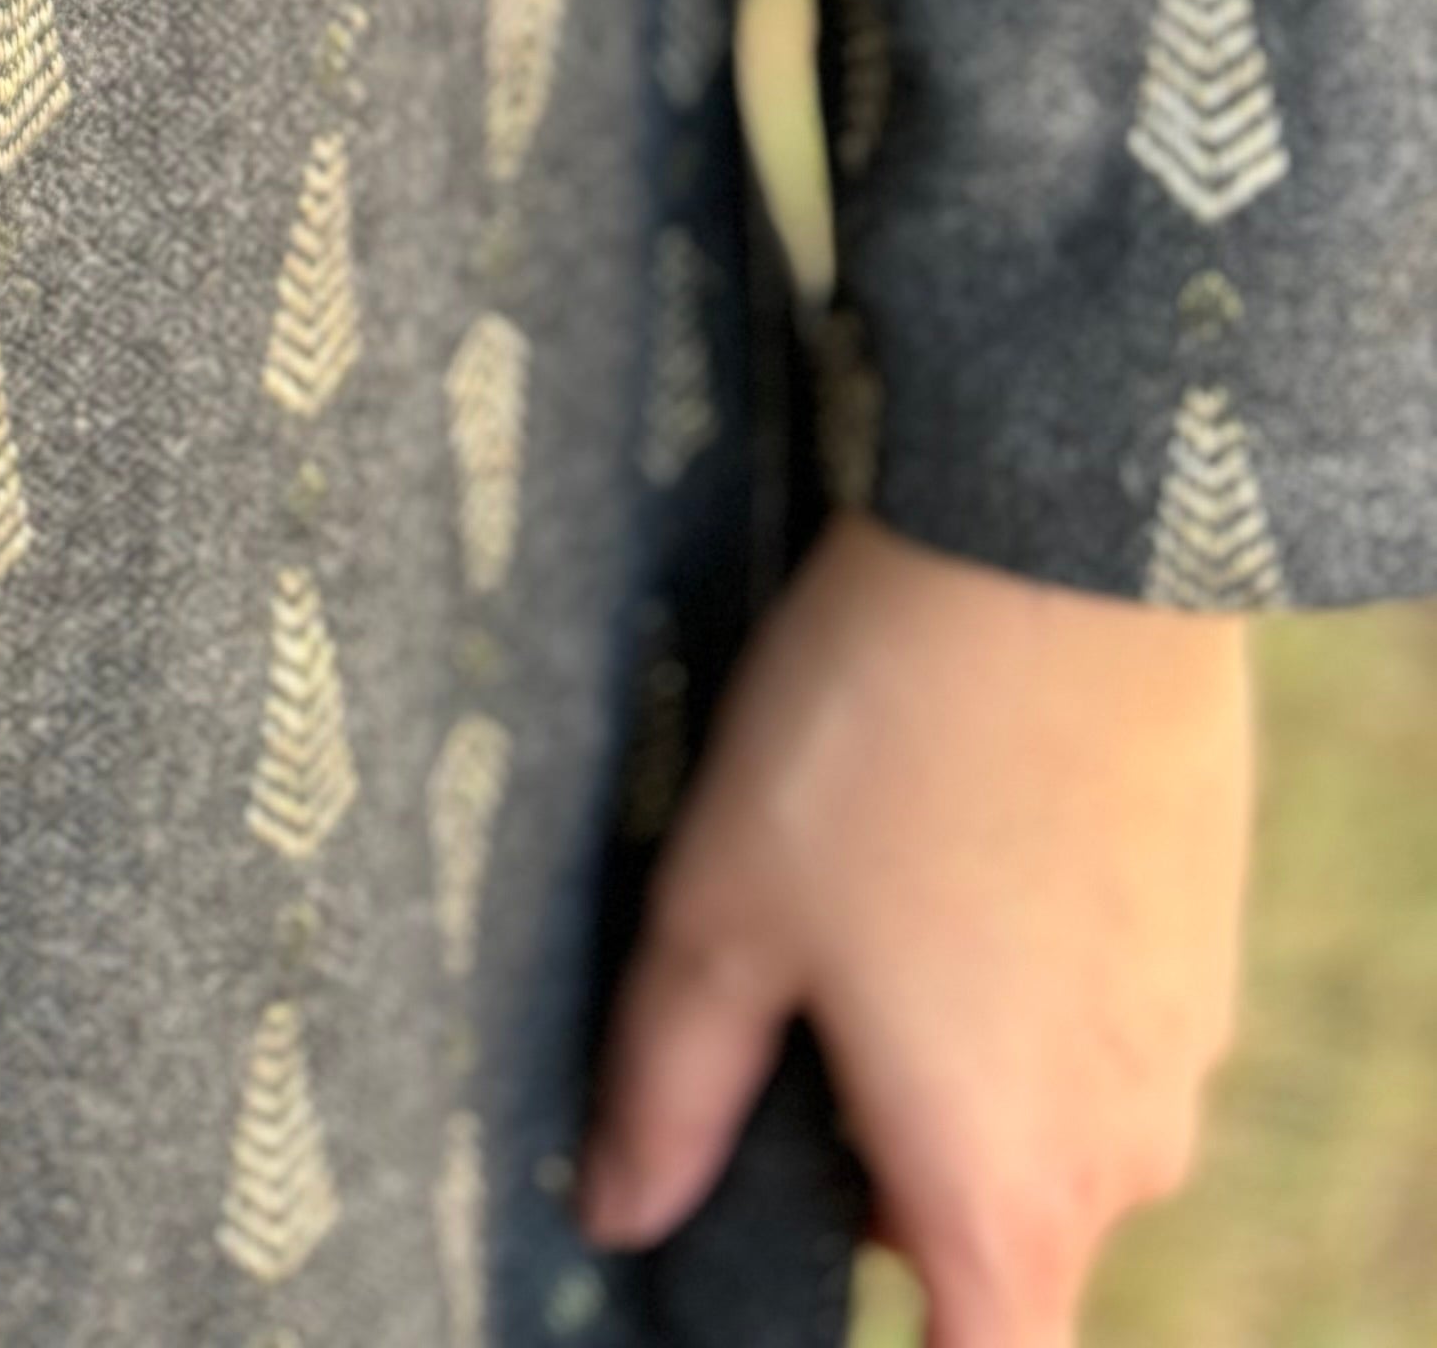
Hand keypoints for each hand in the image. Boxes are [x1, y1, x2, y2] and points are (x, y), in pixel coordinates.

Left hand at [577, 509, 1251, 1346]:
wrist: (1058, 554)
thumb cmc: (872, 743)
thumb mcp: (719, 911)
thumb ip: (666, 1089)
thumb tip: (619, 1211)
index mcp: (1000, 1190)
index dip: (900, 1342)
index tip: (818, 1227)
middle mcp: (1123, 1153)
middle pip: (999, 1240)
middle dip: (888, 1170)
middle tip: (792, 1016)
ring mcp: (1184, 1045)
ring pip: (1050, 1122)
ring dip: (957, 1065)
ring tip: (858, 898)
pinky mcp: (1204, 941)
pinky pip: (1102, 1021)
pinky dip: (1022, 979)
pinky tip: (947, 844)